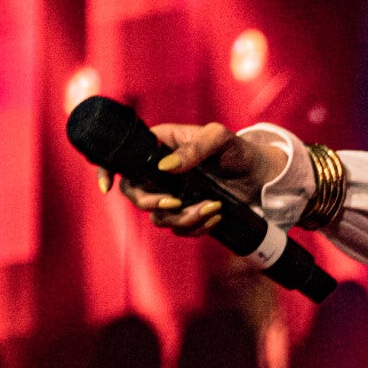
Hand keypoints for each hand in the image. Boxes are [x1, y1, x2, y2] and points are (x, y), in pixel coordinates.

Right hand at [107, 122, 285, 236]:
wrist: (261, 177)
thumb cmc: (239, 151)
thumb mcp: (220, 139)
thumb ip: (196, 148)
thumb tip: (166, 167)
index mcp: (160, 145)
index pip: (123, 157)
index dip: (107, 171)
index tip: (106, 187)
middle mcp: (160, 171)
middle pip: (134, 194)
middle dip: (152, 203)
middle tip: (176, 202)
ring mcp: (172, 193)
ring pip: (158, 216)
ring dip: (183, 217)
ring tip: (212, 207)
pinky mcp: (185, 211)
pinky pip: (178, 228)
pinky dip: (195, 227)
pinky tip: (216, 216)